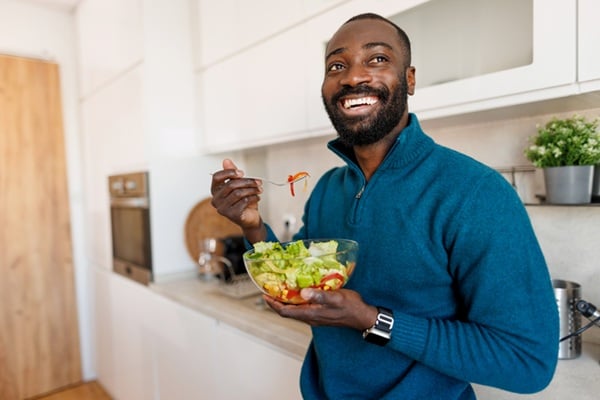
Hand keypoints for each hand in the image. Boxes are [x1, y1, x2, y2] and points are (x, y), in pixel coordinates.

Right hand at [210, 159, 264, 241]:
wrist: (250, 218)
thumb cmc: (243, 200)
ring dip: (252, 190)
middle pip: (231, 185)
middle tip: (259, 182)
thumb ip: (232, 174)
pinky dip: (253, 198)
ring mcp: (222, 209)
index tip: (242, 173)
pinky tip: (257, 198)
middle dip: (247, 182)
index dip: (229, 172)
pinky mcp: (231, 215)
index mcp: (215, 190)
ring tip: (260, 189)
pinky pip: (244, 201)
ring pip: (238, 193)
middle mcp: (216, 200)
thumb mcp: (239, 185)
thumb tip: (226, 160)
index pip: (217, 177)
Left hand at [263, 288, 377, 330]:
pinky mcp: (320, 313)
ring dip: (285, 301)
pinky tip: (298, 291)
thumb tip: (303, 292)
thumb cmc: (351, 307)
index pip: (285, 311)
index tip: (265, 294)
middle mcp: (310, 317)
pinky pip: (302, 308)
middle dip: (276, 301)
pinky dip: (295, 301)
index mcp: (311, 314)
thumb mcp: (336, 298)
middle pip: (287, 311)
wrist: (362, 317)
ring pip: (294, 310)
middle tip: (268, 289)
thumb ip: (320, 296)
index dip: (273, 304)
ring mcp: (315, 316)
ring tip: (280, 288)